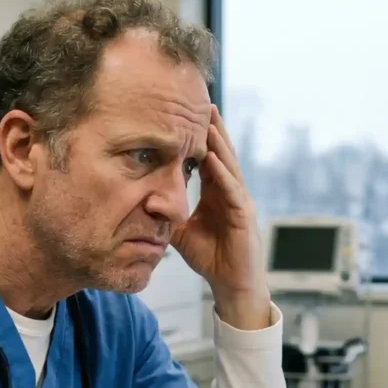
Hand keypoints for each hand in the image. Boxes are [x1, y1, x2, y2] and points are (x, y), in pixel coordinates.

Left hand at [171, 105, 270, 329]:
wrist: (232, 285)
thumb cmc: (212, 258)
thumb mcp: (182, 232)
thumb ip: (168, 214)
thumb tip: (144, 201)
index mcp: (217, 194)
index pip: (208, 158)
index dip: (199, 137)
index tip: (187, 114)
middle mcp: (231, 193)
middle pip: (222, 153)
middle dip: (213, 129)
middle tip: (202, 102)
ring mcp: (240, 202)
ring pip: (229, 165)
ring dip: (219, 143)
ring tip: (209, 120)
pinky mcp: (244, 216)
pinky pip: (232, 190)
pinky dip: (223, 172)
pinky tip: (214, 157)